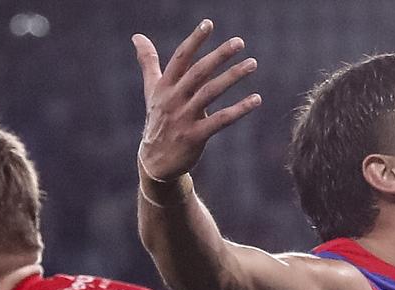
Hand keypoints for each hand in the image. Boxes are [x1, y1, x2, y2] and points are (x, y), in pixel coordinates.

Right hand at [133, 19, 261, 181]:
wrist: (156, 161)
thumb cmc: (157, 120)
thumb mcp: (151, 90)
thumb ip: (148, 62)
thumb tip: (137, 36)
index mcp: (164, 86)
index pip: (180, 58)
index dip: (194, 41)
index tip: (208, 23)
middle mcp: (174, 99)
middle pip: (198, 72)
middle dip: (219, 55)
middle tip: (240, 42)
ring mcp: (184, 118)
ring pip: (211, 92)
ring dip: (232, 77)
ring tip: (252, 63)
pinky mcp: (195, 136)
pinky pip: (221, 120)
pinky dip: (239, 109)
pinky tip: (256, 99)